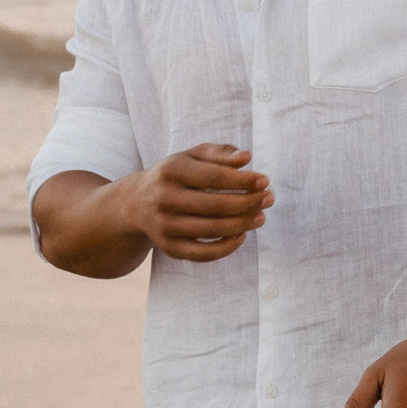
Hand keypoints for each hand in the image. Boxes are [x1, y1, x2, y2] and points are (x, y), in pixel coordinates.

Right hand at [118, 143, 269, 261]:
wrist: (136, 203)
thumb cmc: (175, 175)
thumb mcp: (192, 156)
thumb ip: (220, 153)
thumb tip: (246, 158)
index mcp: (171, 170)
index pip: (213, 177)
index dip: (242, 180)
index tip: (265, 181)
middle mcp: (164, 198)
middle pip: (214, 205)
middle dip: (247, 203)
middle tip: (270, 199)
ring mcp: (164, 226)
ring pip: (211, 230)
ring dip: (242, 225)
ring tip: (261, 217)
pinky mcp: (168, 247)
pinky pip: (202, 254)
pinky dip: (226, 248)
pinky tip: (242, 236)